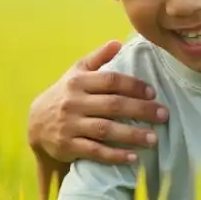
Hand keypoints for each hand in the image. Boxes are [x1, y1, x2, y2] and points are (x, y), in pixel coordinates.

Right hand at [27, 40, 168, 167]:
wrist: (36, 124)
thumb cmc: (65, 94)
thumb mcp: (76, 73)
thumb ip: (97, 58)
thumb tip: (118, 42)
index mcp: (78, 82)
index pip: (110, 80)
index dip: (133, 85)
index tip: (153, 92)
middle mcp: (74, 102)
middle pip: (113, 105)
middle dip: (141, 110)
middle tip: (163, 115)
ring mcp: (70, 125)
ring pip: (105, 129)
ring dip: (132, 135)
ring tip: (154, 139)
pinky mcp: (68, 146)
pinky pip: (95, 151)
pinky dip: (115, 155)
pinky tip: (134, 157)